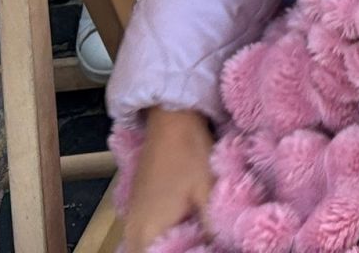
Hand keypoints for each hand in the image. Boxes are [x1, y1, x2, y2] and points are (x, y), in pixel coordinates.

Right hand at [120, 108, 214, 252]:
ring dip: (172, 247)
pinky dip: (166, 238)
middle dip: (181, 251)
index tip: (208, 249)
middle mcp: (132, 232)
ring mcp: (133, 220)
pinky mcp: (139, 208)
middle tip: (207, 245)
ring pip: (149, 248)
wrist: (171, 119)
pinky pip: (148, 236)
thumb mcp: (208, 192)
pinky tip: (189, 230)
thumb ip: (213, 228)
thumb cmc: (189, 153)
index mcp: (146, 234)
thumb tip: (226, 245)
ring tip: (200, 240)